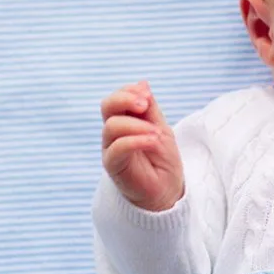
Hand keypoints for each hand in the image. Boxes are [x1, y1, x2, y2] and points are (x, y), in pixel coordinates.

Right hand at [100, 81, 183, 211]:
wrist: (166, 190)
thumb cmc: (162, 159)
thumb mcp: (160, 127)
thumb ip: (150, 109)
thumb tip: (143, 83)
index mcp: (125, 120)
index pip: (117, 97)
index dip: (130, 91)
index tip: (148, 96)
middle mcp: (114, 133)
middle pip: (107, 106)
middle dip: (125, 99)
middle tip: (145, 106)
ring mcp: (111, 148)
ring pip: (112, 126)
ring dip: (137, 125)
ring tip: (156, 134)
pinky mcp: (113, 165)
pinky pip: (117, 148)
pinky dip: (136, 140)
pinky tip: (152, 141)